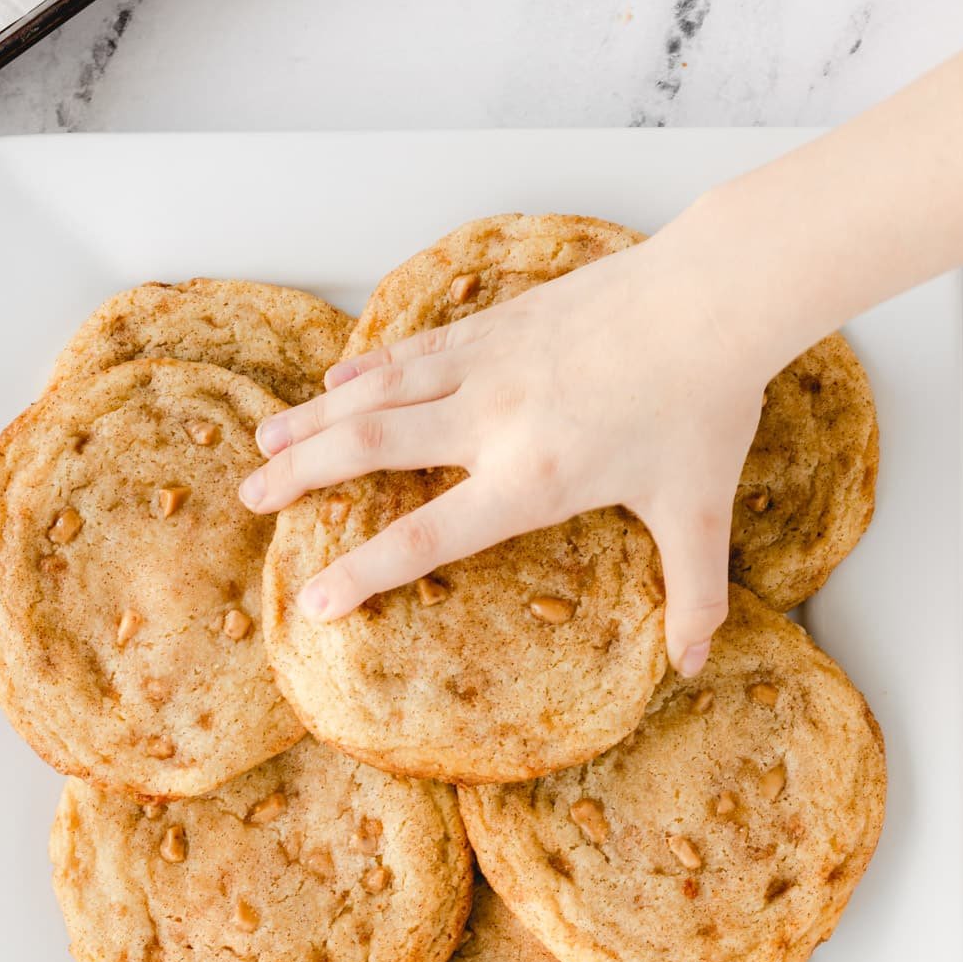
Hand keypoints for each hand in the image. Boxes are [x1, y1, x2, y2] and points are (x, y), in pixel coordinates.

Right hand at [239, 222, 770, 674]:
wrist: (711, 297)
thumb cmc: (704, 402)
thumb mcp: (697, 508)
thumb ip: (693, 592)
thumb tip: (693, 664)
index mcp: (530, 476)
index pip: (426, 537)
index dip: (362, 572)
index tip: (312, 601)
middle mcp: (490, 419)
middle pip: (369, 448)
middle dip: (301, 477)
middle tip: (251, 498)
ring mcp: (487, 362)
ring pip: (376, 390)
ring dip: (314, 417)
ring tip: (266, 441)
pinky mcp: (497, 321)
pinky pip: (414, 346)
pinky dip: (367, 365)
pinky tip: (338, 376)